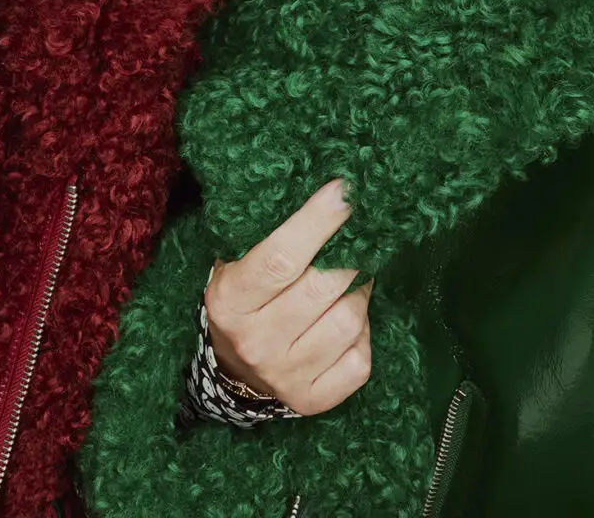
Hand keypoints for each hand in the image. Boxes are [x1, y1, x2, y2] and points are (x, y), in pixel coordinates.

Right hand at [204, 181, 371, 415]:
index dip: (317, 222)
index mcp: (230, 301)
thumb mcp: (237, 264)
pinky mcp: (312, 400)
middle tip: (358, 240)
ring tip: (350, 282)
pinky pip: (359, 360)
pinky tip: (348, 321)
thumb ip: (269, 233)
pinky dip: (363, 334)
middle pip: (322, 288)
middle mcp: (256, 342)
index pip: (281, 258)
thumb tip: (328, 194)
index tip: (345, 192)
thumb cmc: (244, 299)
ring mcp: (285, 376)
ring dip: (359, 293)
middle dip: (349, 256)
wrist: (233, 370)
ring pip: (349, 320)